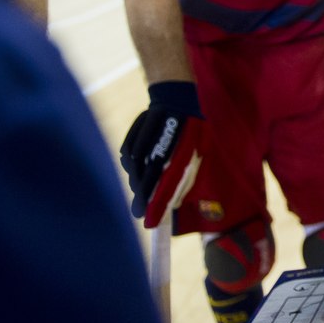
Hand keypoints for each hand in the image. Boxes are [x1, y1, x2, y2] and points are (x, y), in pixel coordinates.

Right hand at [119, 81, 203, 227]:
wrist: (175, 99)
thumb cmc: (191, 133)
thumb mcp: (196, 153)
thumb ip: (185, 177)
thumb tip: (174, 204)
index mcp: (184, 149)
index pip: (167, 183)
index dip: (157, 205)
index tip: (148, 223)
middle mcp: (164, 142)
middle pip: (147, 177)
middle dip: (142, 198)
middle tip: (139, 213)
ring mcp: (147, 135)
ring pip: (134, 167)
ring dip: (136, 182)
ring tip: (140, 193)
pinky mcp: (134, 131)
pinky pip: (127, 155)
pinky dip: (130, 166)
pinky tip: (136, 170)